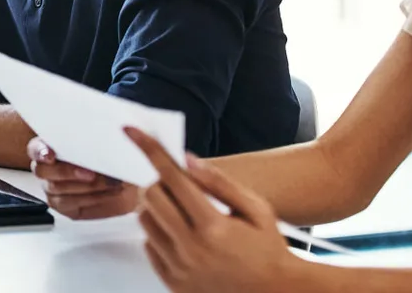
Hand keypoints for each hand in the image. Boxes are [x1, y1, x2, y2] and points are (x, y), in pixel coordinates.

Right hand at [28, 137, 137, 219]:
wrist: (126, 179)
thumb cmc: (113, 156)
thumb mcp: (109, 141)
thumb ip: (102, 137)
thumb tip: (113, 130)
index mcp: (50, 146)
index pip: (35, 148)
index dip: (41, 151)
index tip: (51, 155)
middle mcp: (48, 168)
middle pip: (42, 171)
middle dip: (66, 171)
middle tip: (90, 173)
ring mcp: (53, 188)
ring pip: (56, 189)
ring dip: (86, 186)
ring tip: (110, 181)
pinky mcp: (64, 205)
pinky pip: (71, 204)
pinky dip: (93, 198)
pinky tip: (109, 192)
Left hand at [125, 127, 307, 292]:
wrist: (276, 292)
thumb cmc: (269, 251)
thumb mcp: (256, 209)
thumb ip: (220, 182)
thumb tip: (187, 161)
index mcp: (213, 227)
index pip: (172, 178)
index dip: (151, 151)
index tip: (134, 134)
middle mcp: (192, 248)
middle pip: (151, 197)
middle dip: (159, 182)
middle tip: (175, 184)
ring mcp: (180, 268)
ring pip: (145, 221)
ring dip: (156, 208)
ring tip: (180, 211)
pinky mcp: (173, 282)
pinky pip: (148, 247)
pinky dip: (158, 233)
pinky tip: (180, 234)